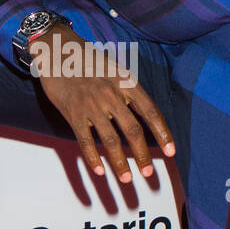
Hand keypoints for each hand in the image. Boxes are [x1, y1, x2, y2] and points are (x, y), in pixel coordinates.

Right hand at [31, 25, 175, 183]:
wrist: (58, 49)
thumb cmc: (89, 61)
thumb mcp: (115, 69)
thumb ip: (128, 92)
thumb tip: (143, 117)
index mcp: (126, 82)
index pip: (150, 111)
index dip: (162, 133)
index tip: (171, 152)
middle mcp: (111, 94)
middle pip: (132, 130)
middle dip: (143, 155)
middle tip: (149, 174)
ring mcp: (91, 105)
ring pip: (110, 140)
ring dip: (120, 163)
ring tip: (127, 179)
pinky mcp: (73, 113)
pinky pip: (85, 140)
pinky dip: (93, 158)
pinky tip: (100, 171)